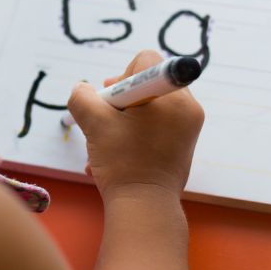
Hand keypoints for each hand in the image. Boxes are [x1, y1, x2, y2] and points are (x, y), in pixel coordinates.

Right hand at [67, 50, 204, 200]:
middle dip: (121, 100)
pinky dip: (135, 133)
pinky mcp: (183, 144)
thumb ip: (82, 97)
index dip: (121, 76)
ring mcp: (188, 128)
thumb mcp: (94, 123)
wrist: (144, 209)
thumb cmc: (123, 163)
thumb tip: (82, 89)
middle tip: (107, 120)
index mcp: (173, 97)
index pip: (146, 61)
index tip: (112, 101)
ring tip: (109, 142)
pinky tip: (116, 154)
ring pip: (148, 106)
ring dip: (123, 119)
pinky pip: (156, 125)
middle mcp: (188, 108)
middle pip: (147, 82)